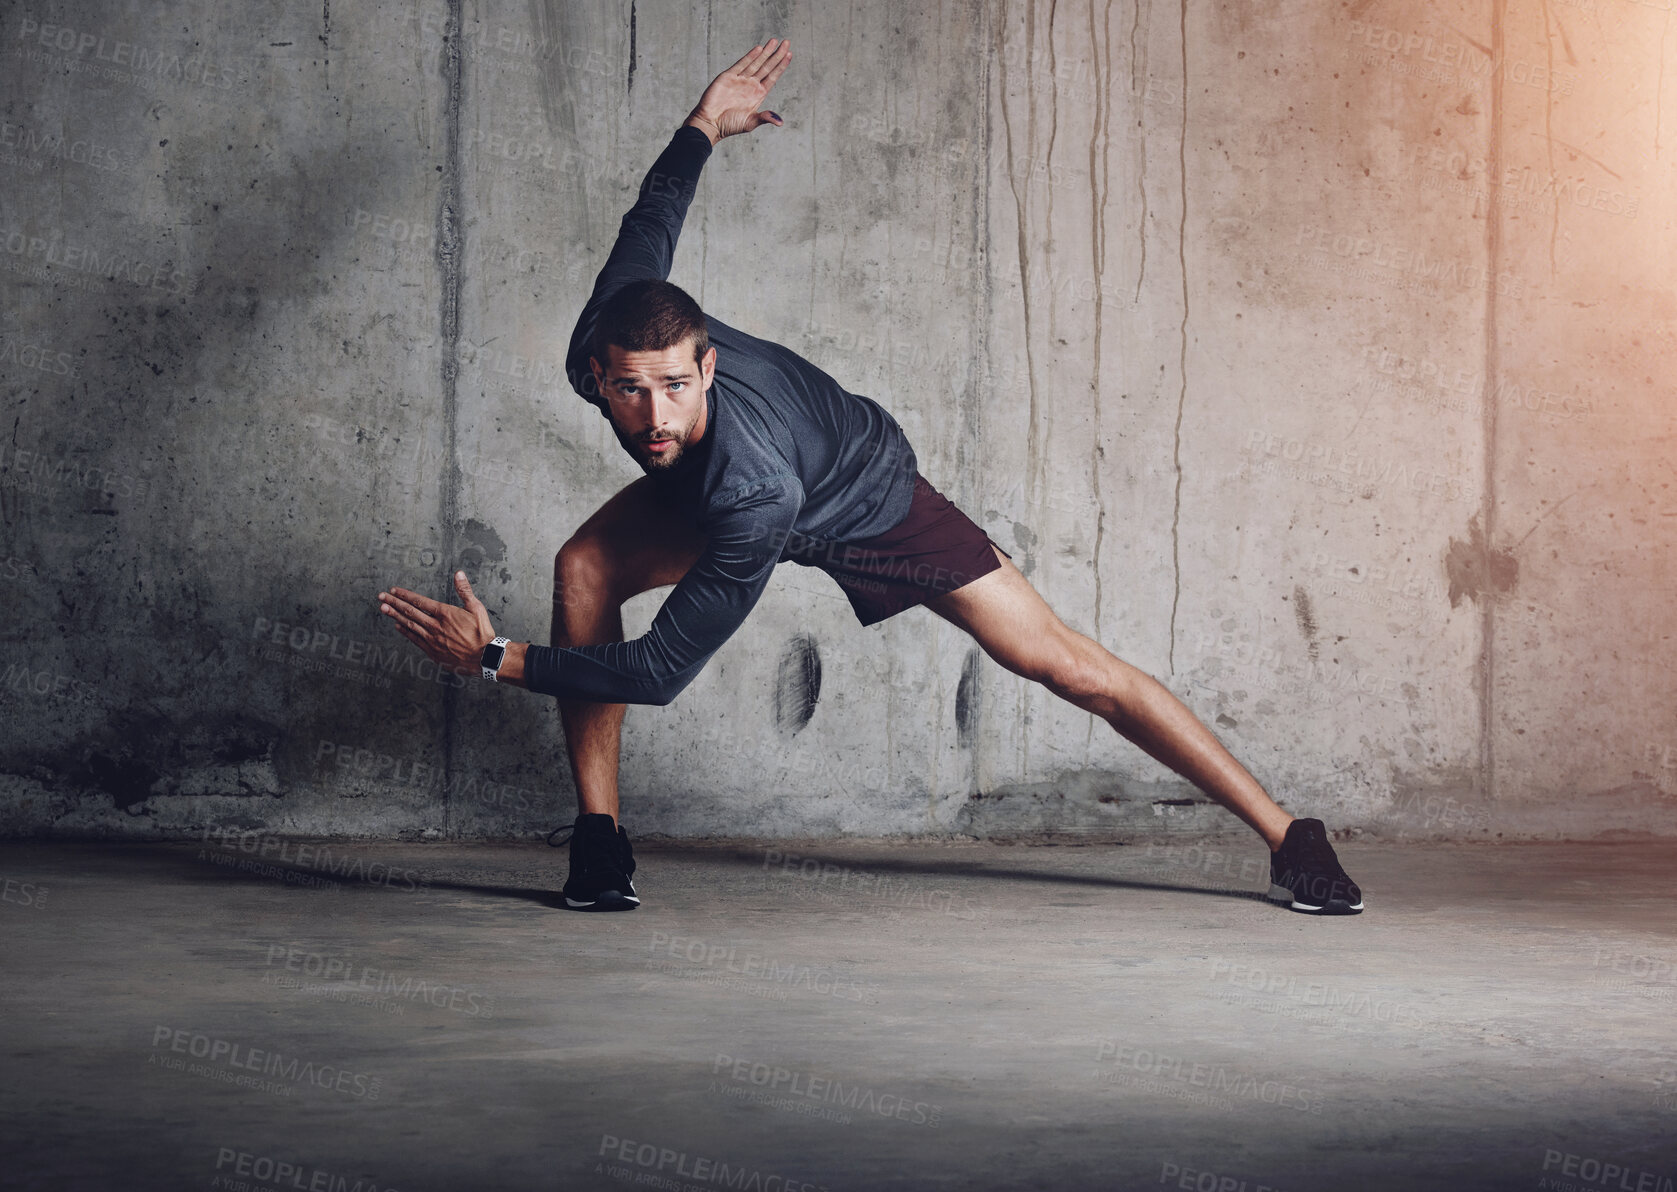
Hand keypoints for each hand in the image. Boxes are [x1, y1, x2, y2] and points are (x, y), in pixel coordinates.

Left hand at [377, 571, 495, 677]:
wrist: (485, 658)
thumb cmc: (482, 633)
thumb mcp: (477, 608)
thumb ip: (465, 591)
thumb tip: (458, 574)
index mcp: (445, 613)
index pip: (420, 601)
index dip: (405, 595)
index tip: (394, 590)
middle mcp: (435, 626)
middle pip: (410, 612)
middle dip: (394, 603)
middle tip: (381, 597)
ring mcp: (432, 639)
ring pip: (409, 625)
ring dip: (395, 616)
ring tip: (384, 609)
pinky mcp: (433, 651)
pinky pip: (414, 639)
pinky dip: (405, 631)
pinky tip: (398, 626)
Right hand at [686, 38, 790, 142]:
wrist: (711, 123)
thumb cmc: (730, 125)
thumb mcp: (750, 123)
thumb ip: (764, 118)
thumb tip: (780, 122)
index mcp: (758, 94)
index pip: (773, 76)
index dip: (781, 66)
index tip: (790, 55)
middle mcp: (751, 85)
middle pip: (767, 66)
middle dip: (777, 55)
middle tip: (787, 42)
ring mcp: (740, 79)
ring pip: (756, 62)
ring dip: (765, 52)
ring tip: (775, 41)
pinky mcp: (728, 76)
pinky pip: (741, 64)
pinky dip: (750, 56)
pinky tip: (759, 49)